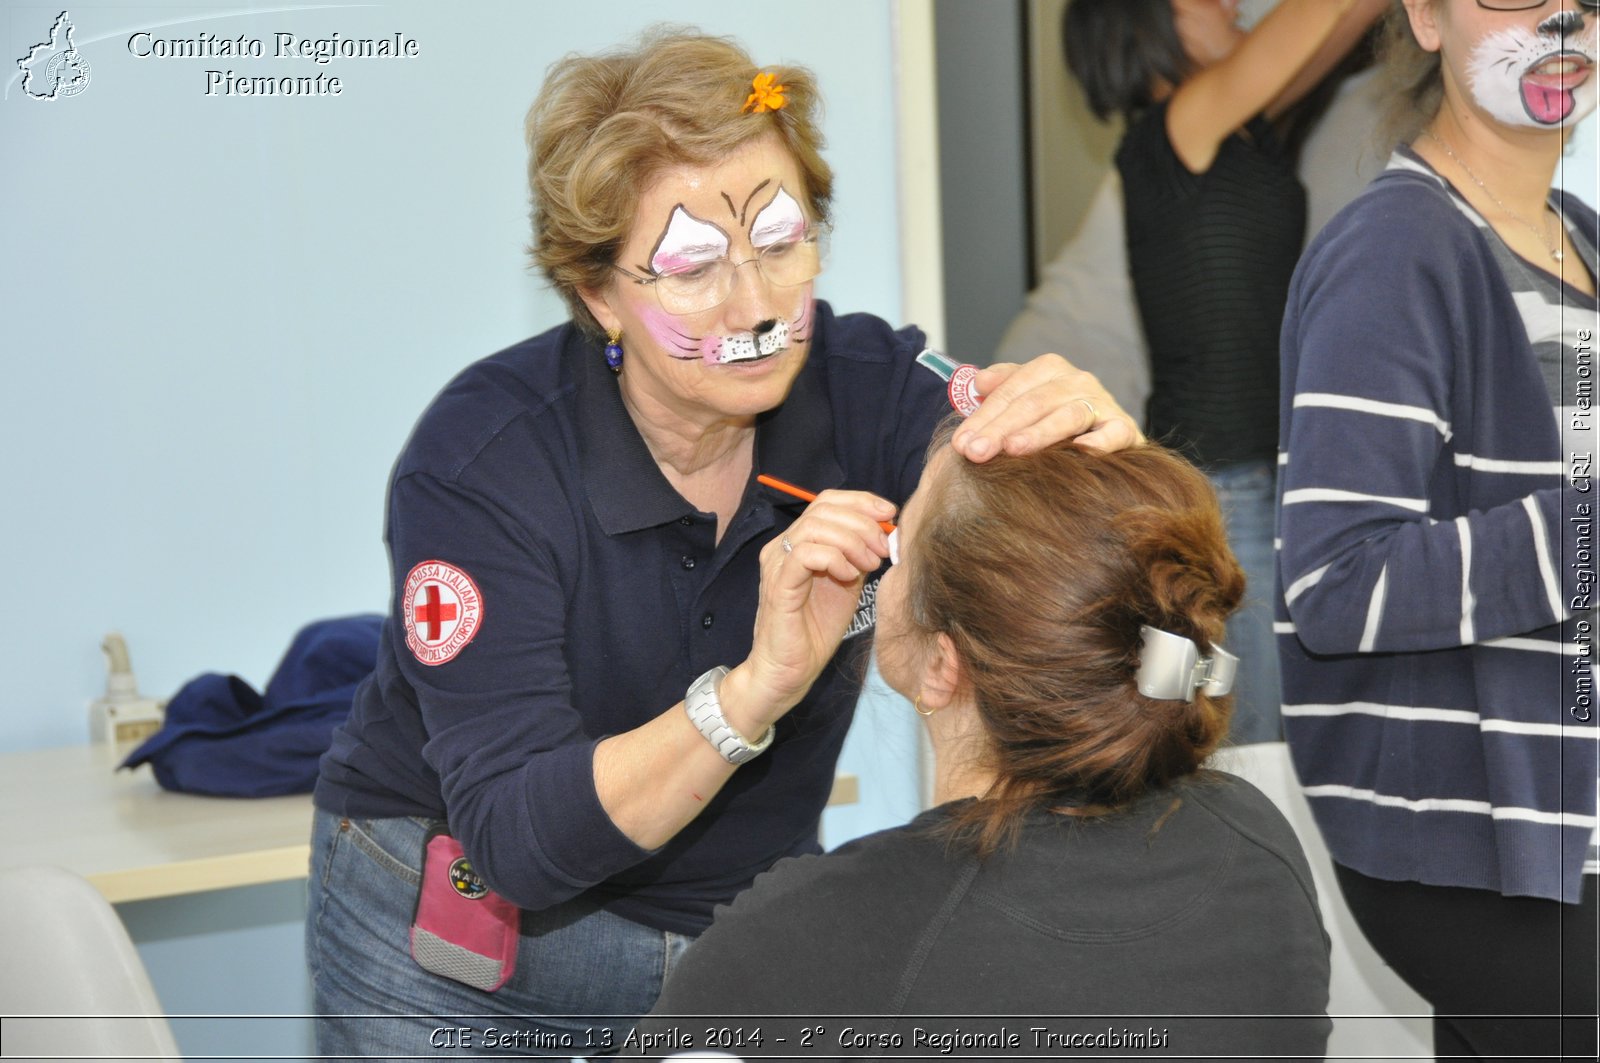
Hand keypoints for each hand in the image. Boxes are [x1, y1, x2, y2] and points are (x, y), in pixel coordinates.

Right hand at [729, 490, 894, 726]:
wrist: (790, 670)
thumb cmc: (817, 629)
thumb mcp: (848, 583)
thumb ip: (861, 555)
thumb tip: (887, 531)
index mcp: (800, 541)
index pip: (827, 501)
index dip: (861, 501)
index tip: (890, 514)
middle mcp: (783, 546)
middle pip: (823, 508)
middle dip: (863, 522)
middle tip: (884, 548)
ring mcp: (777, 563)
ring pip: (815, 526)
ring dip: (852, 541)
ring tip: (870, 564)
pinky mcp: (779, 584)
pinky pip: (806, 553)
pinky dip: (834, 558)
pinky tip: (849, 576)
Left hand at [950, 353, 1142, 460]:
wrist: (1107, 435)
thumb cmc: (1055, 418)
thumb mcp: (1026, 397)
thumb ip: (1001, 388)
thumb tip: (977, 382)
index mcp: (1049, 370)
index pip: (1009, 391)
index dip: (983, 417)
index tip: (961, 443)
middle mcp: (1077, 381)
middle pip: (1033, 402)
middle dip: (1000, 428)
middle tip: (975, 452)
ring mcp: (1102, 403)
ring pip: (1067, 415)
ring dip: (1039, 433)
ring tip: (1013, 449)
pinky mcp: (1124, 428)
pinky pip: (1114, 432)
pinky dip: (1100, 441)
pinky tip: (1082, 452)